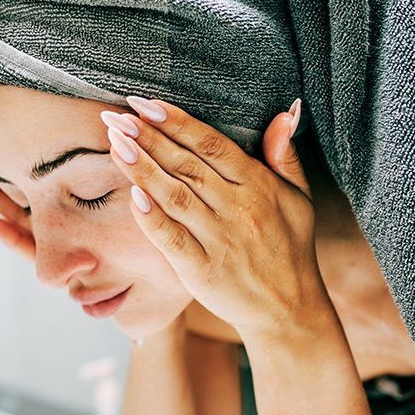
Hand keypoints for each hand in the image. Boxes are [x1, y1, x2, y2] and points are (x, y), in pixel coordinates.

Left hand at [102, 96, 329, 335]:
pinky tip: (131, 194)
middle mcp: (238, 209)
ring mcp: (219, 240)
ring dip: (142, 168)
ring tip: (115, 143)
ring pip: (175, 196)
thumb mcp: (299, 197)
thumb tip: (283, 113)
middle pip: (187, 165)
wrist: (288, 309)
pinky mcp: (201, 270)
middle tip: (116, 117)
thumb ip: (285, 155)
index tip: (145, 105)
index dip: (176, 122)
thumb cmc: (290, 248)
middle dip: (149, 137)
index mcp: (259, 186)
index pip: (211, 145)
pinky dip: (150, 217)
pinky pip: (171, 239)